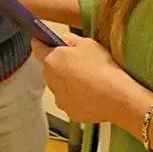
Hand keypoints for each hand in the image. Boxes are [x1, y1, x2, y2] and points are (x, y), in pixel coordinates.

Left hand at [29, 32, 144, 126]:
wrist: (114, 96)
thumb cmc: (101, 67)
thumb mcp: (88, 44)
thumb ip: (71, 40)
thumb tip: (64, 40)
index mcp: (52, 60)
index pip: (38, 48)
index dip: (41, 43)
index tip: (43, 41)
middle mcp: (51, 80)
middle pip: (50, 69)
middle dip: (60, 65)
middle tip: (78, 62)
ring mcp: (59, 98)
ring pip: (60, 87)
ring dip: (68, 83)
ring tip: (89, 81)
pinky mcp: (69, 112)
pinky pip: (71, 101)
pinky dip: (78, 98)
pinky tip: (92, 94)